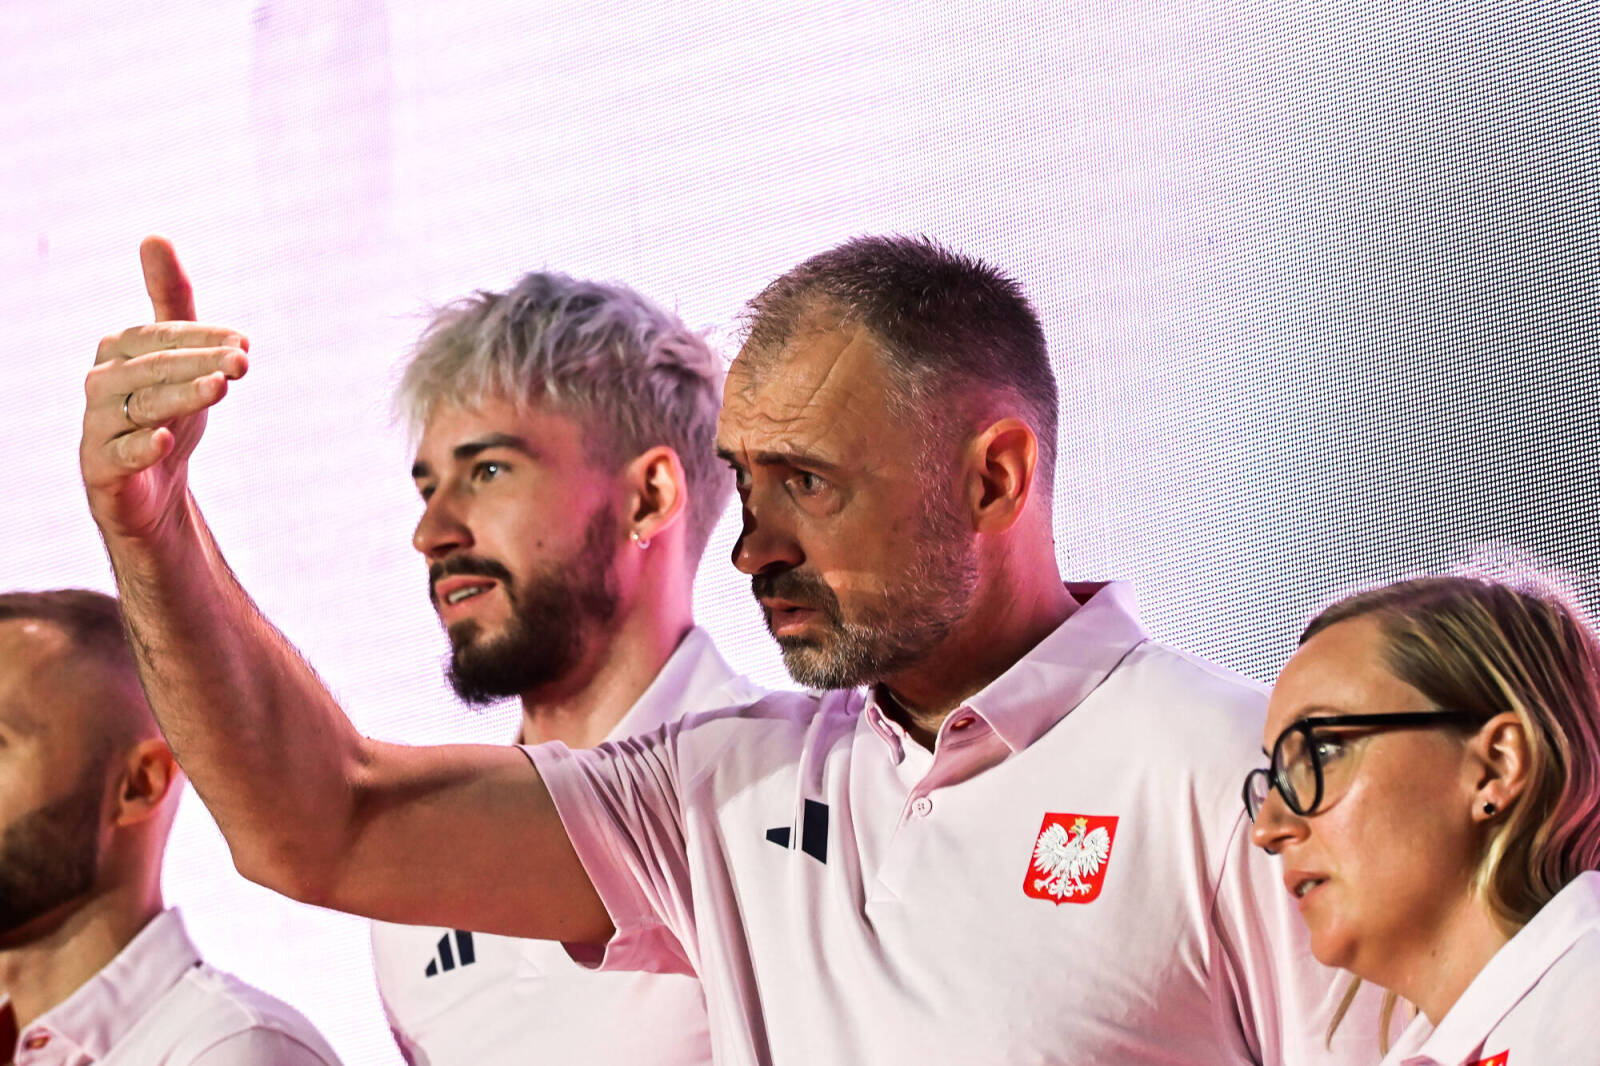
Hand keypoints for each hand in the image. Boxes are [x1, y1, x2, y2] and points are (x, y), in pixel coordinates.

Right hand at [82, 237, 249, 540]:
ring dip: (182, 395)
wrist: (153, 490)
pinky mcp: (101, 467)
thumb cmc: (169, 411)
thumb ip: (171, 301)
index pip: (162, 334)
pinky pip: (120, 455)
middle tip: (244, 363)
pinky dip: (142, 447)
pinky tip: (165, 441)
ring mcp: (99, 425)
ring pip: (142, 405)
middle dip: (200, 362)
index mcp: (120, 350)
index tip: (246, 342)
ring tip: (220, 388)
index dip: (203, 336)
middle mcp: (102, 382)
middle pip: (154, 366)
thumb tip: (152, 235)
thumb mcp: (179, 355)